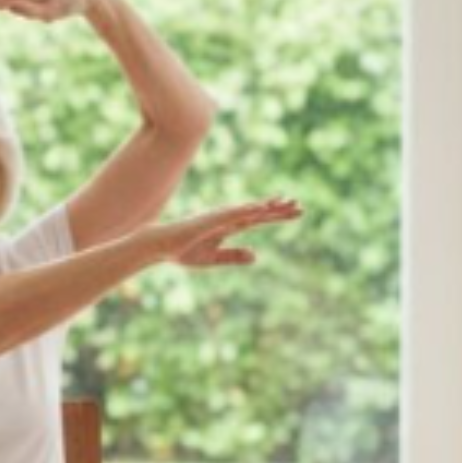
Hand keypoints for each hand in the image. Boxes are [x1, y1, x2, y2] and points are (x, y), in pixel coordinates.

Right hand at [144, 197, 304, 267]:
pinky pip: (231, 215)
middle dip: (279, 209)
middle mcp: (227, 218)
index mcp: (229, 227)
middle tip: (301, 206)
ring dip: (266, 207)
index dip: (276, 215)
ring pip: (248, 210)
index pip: (258, 219)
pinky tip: (260, 208)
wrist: (161, 247)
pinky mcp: (210, 220)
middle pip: (258, 212)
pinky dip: (246, 210)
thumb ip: (234, 256)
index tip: (295, 212)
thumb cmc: (183, 251)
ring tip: (286, 204)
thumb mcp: (213, 258)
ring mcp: (219, 217)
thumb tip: (256, 255)